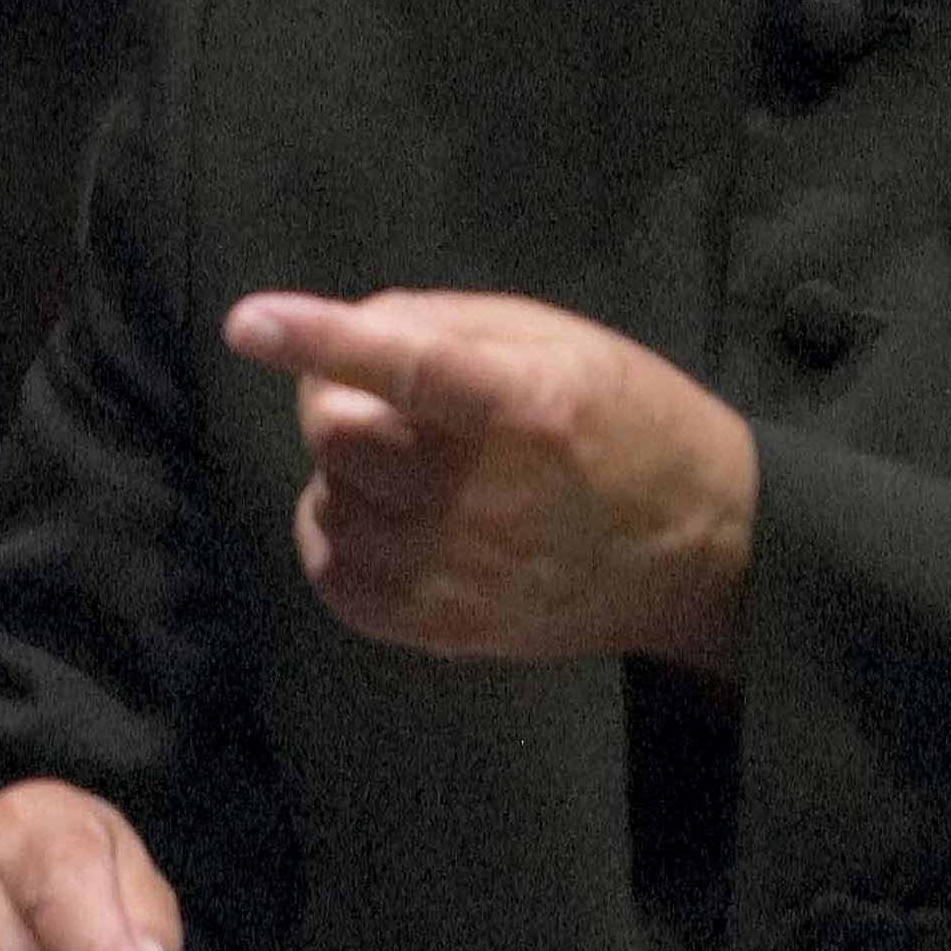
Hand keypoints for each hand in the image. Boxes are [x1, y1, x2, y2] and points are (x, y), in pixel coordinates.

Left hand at [221, 288, 755, 671]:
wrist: (700, 546)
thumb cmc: (627, 421)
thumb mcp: (561, 340)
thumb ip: (450, 325)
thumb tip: (350, 331)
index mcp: (524, 405)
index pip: (407, 367)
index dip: (321, 341)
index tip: (249, 322)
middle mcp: (488, 494)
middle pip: (338, 437)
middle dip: (335, 402)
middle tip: (380, 401)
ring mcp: (464, 573)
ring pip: (329, 506)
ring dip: (342, 474)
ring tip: (399, 466)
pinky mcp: (448, 628)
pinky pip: (336, 582)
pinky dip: (334, 540)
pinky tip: (377, 520)